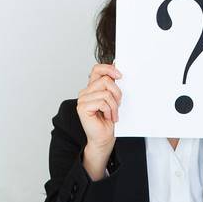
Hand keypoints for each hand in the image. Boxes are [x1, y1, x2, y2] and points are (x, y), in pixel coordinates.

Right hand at [75, 63, 121, 177]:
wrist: (104, 138)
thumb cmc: (108, 120)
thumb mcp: (114, 98)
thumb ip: (112, 82)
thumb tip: (115, 63)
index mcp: (92, 88)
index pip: (97, 69)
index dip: (109, 69)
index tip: (120, 76)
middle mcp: (85, 92)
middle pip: (105, 80)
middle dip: (117, 93)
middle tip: (119, 104)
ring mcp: (82, 99)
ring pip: (106, 93)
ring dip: (114, 105)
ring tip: (113, 114)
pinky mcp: (82, 107)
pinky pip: (102, 102)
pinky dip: (109, 111)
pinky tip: (108, 117)